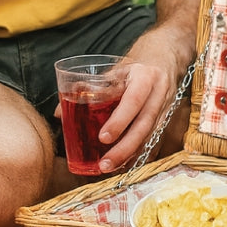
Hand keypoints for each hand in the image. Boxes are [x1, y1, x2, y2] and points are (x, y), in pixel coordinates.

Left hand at [72, 24, 190, 173]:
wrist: (168, 57)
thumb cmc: (138, 64)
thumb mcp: (117, 69)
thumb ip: (91, 89)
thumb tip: (59, 111)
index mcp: (145, 77)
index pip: (133, 101)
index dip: (119, 121)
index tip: (103, 137)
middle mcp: (159, 94)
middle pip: (144, 125)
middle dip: (124, 148)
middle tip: (104, 164)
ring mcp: (167, 108)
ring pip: (150, 136)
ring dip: (131, 155)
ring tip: (111, 168)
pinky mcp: (168, 120)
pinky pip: (154, 140)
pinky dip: (140, 154)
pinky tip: (127, 165)